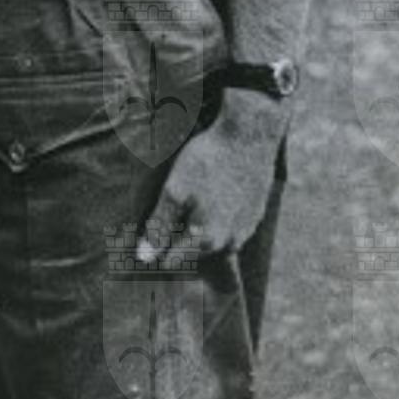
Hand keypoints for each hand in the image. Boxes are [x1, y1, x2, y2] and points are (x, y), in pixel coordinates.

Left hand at [136, 93, 286, 264]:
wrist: (251, 136)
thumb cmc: (208, 161)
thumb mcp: (174, 190)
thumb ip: (160, 226)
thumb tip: (144, 256)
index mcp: (206, 239)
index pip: (172, 263)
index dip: (155, 250)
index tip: (144, 234)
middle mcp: (230, 243)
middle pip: (193, 253)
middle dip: (175, 239)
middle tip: (165, 209)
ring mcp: (245, 231)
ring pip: (212, 239)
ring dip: (197, 227)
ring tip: (189, 198)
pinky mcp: (254, 216)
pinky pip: (229, 226)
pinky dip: (217, 216)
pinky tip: (210, 193)